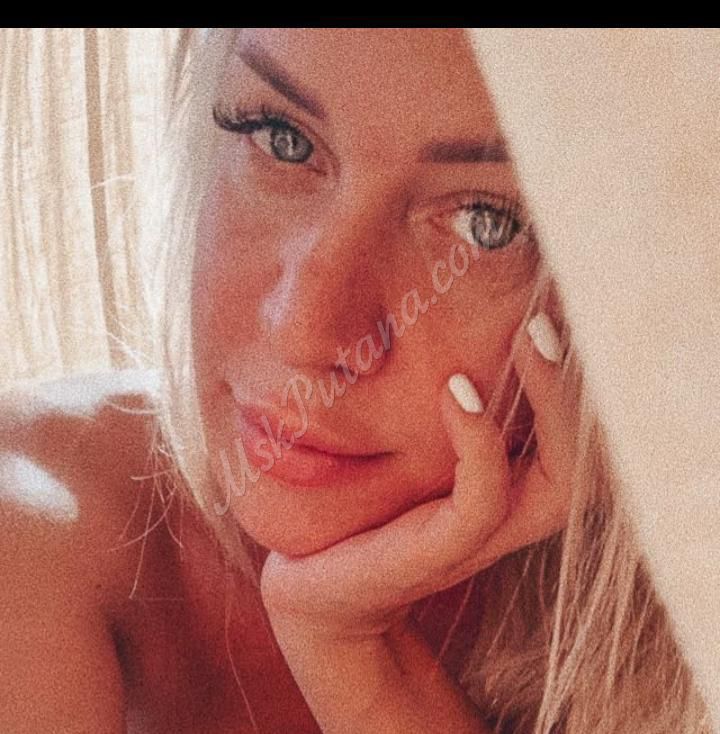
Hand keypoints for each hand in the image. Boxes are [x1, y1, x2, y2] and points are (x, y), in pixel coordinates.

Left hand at [259, 312, 577, 731]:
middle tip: (546, 320)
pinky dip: (480, 442)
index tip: (552, 314)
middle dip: (579, 390)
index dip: (581, 383)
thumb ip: (445, 409)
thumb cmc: (364, 506)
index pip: (579, 441)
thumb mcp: (412, 450)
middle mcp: (510, 517)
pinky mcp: (437, 554)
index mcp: (510, 490)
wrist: (314, 587)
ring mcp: (478, 540)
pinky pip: (483, 500)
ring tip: (527, 339)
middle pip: (587, 463)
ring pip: (559, 484)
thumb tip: (454, 334)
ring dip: (550, 405)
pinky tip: (454, 391)